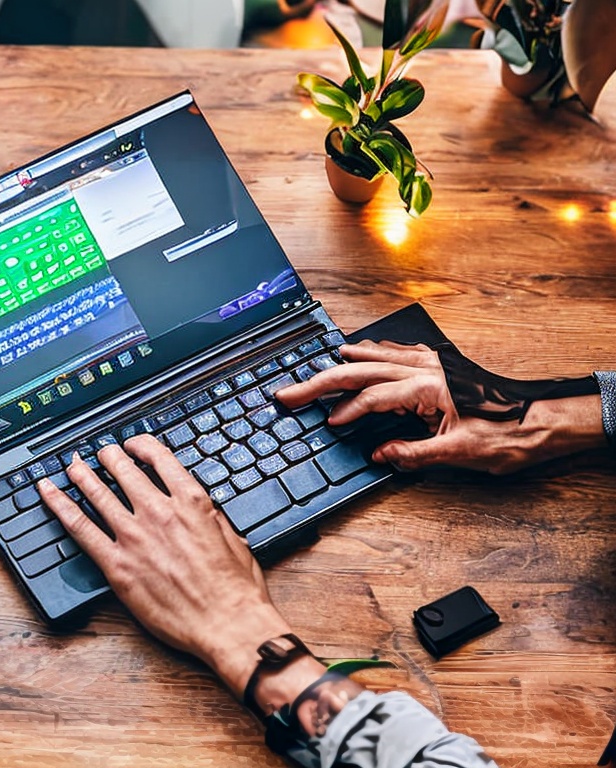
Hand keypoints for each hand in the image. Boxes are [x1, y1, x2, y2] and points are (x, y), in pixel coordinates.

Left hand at [37, 435, 323, 701]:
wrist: (228, 624)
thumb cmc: (235, 589)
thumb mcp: (233, 537)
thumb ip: (209, 516)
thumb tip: (197, 507)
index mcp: (191, 502)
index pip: (159, 457)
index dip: (141, 445)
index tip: (133, 445)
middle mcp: (159, 512)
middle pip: (123, 470)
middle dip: (108, 457)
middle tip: (100, 453)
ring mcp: (134, 537)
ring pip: (98, 493)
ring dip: (82, 474)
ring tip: (72, 465)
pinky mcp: (117, 565)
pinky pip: (80, 528)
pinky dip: (60, 506)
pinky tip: (47, 494)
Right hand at [276, 340, 604, 473]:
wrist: (544, 420)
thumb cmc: (509, 436)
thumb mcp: (459, 454)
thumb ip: (414, 454)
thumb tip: (380, 455)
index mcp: (428, 388)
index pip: (372, 398)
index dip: (346, 411)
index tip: (328, 423)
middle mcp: (427, 370)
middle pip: (362, 371)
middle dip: (322, 380)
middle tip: (291, 390)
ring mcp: (434, 365)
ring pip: (377, 357)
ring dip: (346, 361)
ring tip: (320, 364)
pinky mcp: (442, 367)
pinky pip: (400, 354)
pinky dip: (376, 353)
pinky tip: (367, 352)